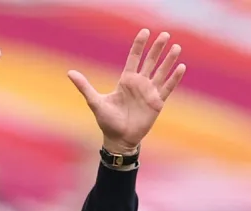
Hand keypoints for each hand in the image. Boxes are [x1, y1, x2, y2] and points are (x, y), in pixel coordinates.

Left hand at [69, 30, 185, 154]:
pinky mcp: (157, 103)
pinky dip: (174, 78)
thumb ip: (85, 86)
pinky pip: (167, 88)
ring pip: (161, 72)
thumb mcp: (95, 102)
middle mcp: (139, 84)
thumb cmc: (107, 121)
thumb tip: (70, 72)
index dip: (139, 45)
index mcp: (126, 80)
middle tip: (164, 34)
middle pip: (150, 61)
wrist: (120, 139)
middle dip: (157, 48)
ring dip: (168, 60)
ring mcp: (149, 92)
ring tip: (176, 47)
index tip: (144, 31)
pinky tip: (180, 67)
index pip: (134, 57)